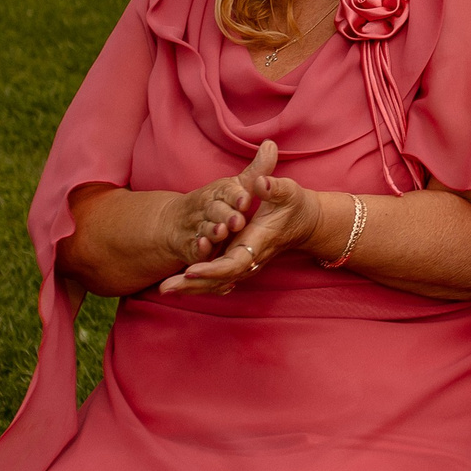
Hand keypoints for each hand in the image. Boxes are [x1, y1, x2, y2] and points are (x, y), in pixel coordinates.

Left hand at [159, 140, 326, 293]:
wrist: (306, 222)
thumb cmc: (295, 205)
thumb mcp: (288, 191)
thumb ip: (273, 187)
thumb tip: (260, 183)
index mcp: (258, 243)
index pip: (234, 263)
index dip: (213, 270)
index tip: (191, 270)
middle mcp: (250, 259)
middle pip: (220, 279)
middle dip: (193, 285)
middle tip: (165, 287)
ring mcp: (245, 263)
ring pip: (217, 282)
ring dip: (191, 287)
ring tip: (164, 288)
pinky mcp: (240, 263)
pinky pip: (218, 279)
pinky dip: (199, 284)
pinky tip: (179, 286)